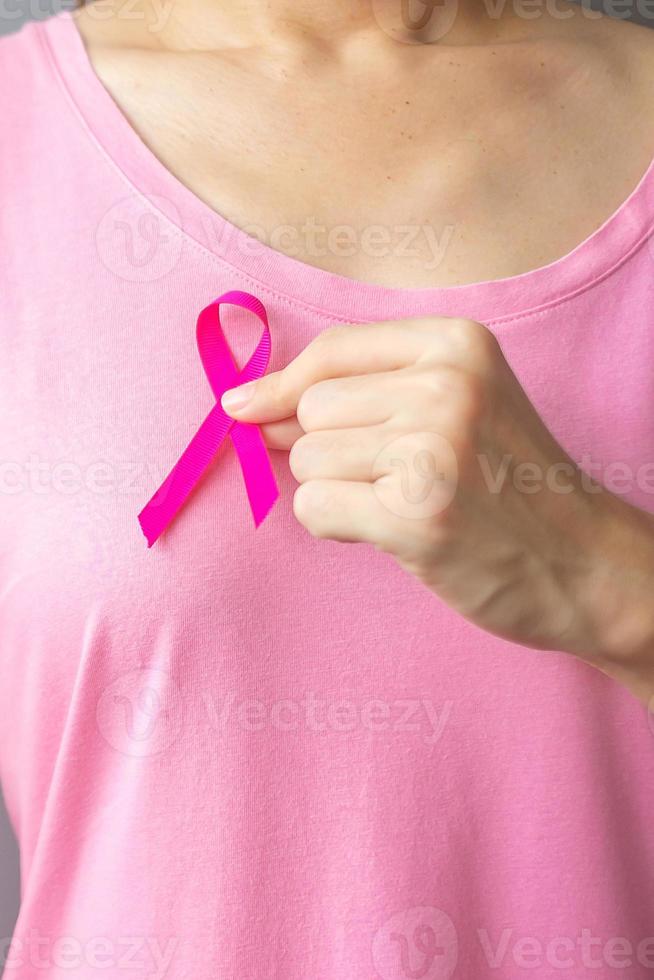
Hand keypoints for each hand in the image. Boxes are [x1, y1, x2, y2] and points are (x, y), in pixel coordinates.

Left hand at [221, 316, 653, 692]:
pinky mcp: (417, 515)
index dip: (281, 384)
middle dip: (324, 449)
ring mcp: (433, 449)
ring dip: (333, 490)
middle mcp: (446, 385)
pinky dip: (334, 526)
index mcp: (456, 344)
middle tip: (380, 476)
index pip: (332, 351)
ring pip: (307, 460)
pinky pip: (314, 507)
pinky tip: (386, 531)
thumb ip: (363, 390)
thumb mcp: (457, 404)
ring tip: (396, 503)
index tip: (247, 407)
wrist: (584, 563)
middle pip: (312, 408)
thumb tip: (247, 404)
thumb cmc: (509, 484)